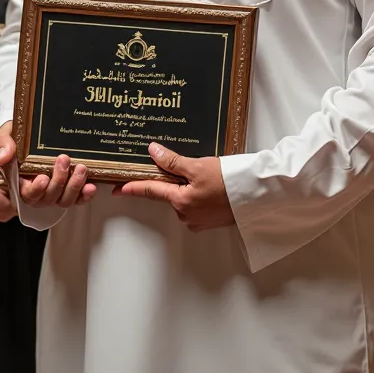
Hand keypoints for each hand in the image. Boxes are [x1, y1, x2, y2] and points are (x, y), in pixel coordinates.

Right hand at [0, 121, 95, 207]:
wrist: (27, 133)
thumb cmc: (14, 137)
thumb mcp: (4, 137)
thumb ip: (2, 146)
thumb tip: (4, 157)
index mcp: (19, 182)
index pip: (26, 194)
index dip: (36, 189)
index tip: (43, 178)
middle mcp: (37, 191)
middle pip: (48, 198)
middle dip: (58, 181)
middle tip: (65, 159)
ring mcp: (53, 191)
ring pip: (63, 200)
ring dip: (74, 187)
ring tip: (81, 168)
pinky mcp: (67, 188)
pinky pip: (77, 198)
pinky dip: (84, 195)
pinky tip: (91, 186)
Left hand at [113, 142, 234, 232]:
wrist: (256, 196)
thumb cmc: (229, 181)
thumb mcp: (198, 166)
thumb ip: (172, 161)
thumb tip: (153, 152)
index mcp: (180, 201)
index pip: (151, 191)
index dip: (132, 188)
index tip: (116, 189)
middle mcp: (186, 214)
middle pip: (169, 193)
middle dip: (174, 179)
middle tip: (191, 167)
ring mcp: (199, 220)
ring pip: (184, 198)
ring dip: (188, 186)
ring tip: (209, 175)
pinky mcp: (210, 220)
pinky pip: (197, 204)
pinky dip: (199, 193)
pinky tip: (212, 185)